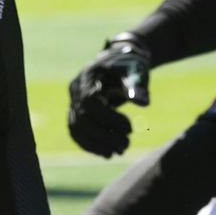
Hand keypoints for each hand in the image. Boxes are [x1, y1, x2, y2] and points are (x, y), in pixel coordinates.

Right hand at [66, 36, 151, 157]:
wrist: (121, 61)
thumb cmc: (131, 65)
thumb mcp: (136, 71)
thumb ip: (137, 85)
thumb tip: (142, 102)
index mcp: (88, 76)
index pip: (90, 103)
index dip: (109, 119)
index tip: (130, 128)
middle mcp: (75, 89)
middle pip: (81, 119)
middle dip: (104, 136)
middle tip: (126, 145)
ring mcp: (73, 101)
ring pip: (76, 129)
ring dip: (97, 145)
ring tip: (119, 151)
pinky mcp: (76, 112)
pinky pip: (77, 132)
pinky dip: (91, 145)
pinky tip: (108, 153)